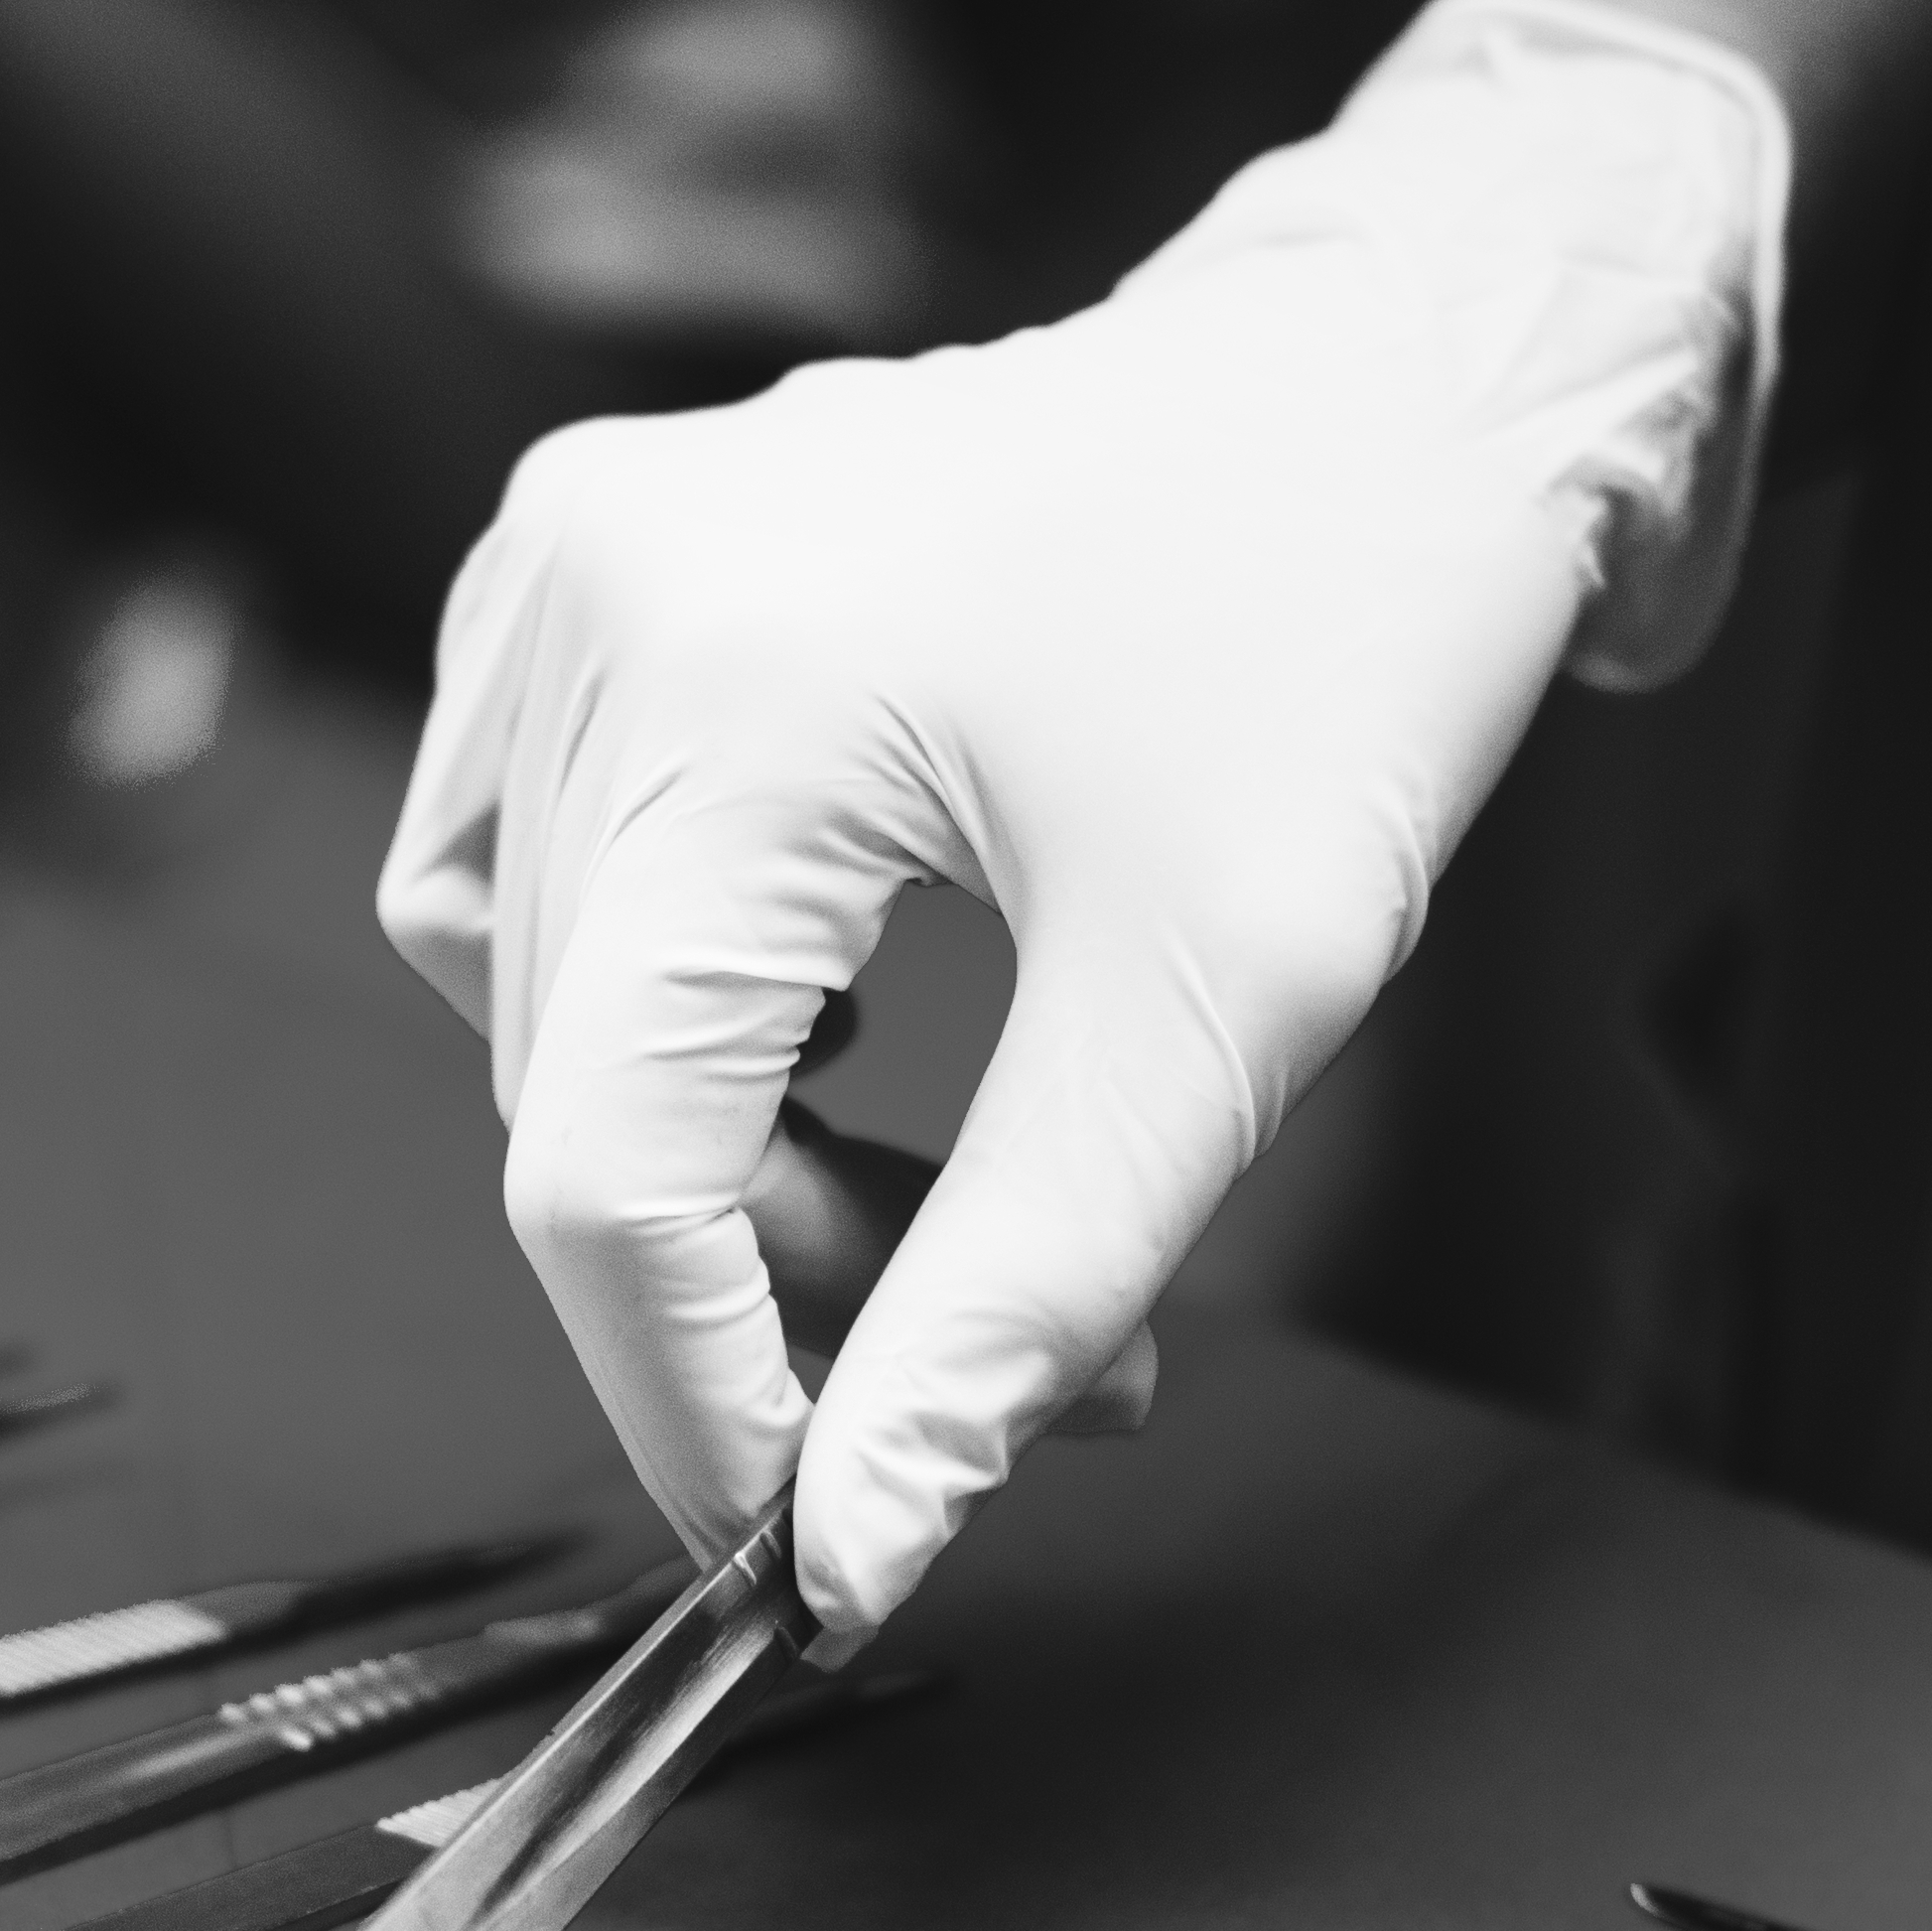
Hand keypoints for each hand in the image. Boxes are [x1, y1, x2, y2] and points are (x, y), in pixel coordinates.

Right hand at [377, 0, 1788, 1647]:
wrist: (1399, 373)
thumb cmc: (1348, 635)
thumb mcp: (1216, 1015)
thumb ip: (1016, 1307)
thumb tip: (851, 1557)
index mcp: (736, 691)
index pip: (603, 1165)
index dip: (693, 1402)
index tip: (816, 1547)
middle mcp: (595, 597)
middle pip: (577, 1102)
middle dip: (779, 1282)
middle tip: (1033, 1340)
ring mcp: (563, 560)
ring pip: (540, 1015)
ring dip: (725, 1155)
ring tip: (958, 1159)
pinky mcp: (577, 564)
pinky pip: (532, 875)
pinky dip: (672, 1004)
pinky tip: (851, 1005)